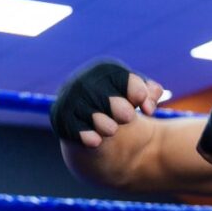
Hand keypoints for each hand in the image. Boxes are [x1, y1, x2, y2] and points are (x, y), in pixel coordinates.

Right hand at [49, 60, 164, 147]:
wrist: (93, 125)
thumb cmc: (120, 103)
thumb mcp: (140, 95)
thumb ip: (151, 93)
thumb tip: (148, 106)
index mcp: (103, 69)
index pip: (121, 78)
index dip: (137, 93)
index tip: (146, 108)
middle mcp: (82, 80)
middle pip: (104, 95)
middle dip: (122, 110)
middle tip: (128, 118)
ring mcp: (69, 99)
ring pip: (93, 116)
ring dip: (107, 126)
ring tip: (112, 129)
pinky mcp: (60, 119)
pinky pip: (75, 130)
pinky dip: (89, 137)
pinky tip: (96, 141)